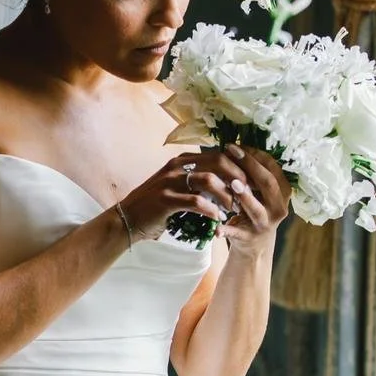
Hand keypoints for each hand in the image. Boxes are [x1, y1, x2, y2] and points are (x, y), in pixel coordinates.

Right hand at [121, 148, 251, 239]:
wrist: (127, 220)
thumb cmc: (154, 206)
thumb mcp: (175, 187)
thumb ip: (196, 181)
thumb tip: (225, 183)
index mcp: (181, 160)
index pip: (218, 155)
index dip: (237, 167)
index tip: (249, 182)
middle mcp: (176, 166)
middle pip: (218, 161)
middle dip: (237, 177)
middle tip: (247, 193)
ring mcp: (169, 181)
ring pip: (209, 180)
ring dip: (226, 195)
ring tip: (234, 208)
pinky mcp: (166, 199)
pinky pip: (196, 202)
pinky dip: (211, 210)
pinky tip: (217, 219)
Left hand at [218, 144, 290, 254]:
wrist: (254, 245)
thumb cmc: (254, 209)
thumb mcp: (260, 192)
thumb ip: (253, 174)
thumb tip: (234, 145)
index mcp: (283, 192)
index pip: (273, 168)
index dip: (256, 154)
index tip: (237, 144)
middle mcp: (278, 207)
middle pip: (268, 184)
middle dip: (250, 166)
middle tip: (231, 152)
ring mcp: (264, 224)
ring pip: (256, 209)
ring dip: (246, 196)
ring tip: (233, 183)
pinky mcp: (248, 237)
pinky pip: (237, 233)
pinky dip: (226, 230)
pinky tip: (216, 228)